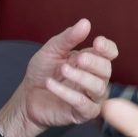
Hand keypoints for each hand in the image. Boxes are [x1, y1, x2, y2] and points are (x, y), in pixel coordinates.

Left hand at [0, 19, 117, 136]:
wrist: (26, 97)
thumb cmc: (42, 73)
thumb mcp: (52, 51)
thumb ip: (68, 38)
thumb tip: (85, 22)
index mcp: (91, 61)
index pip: (110, 53)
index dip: (108, 48)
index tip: (97, 42)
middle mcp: (95, 78)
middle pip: (107, 69)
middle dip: (94, 63)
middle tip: (79, 59)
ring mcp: (91, 97)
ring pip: (99, 87)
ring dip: (81, 77)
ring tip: (62, 70)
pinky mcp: (83, 113)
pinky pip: (83, 104)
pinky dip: (67, 93)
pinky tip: (51, 85)